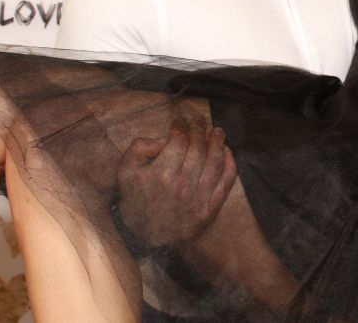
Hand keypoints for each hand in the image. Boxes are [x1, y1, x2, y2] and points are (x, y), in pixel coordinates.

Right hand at [117, 120, 236, 247]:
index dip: (181, 125)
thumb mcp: (126, 171)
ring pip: (214, 163)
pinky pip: (225, 183)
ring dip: (218, 143)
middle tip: (200, 121)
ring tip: (217, 132)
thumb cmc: (136, 199)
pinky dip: (230, 165)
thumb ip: (140, 147)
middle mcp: (181, 187)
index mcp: (160, 175)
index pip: (178, 141)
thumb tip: (165, 137)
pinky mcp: (209, 211)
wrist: (145, 237)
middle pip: (198, 149)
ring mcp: (197, 200)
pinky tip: (227, 152)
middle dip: (200, 130)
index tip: (181, 120)